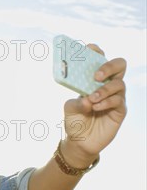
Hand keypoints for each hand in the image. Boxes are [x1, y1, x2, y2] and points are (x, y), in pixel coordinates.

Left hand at [61, 44, 126, 167]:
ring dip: (104, 90)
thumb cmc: (75, 120)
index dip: (96, 51)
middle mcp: (107, 84)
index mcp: (94, 79)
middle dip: (108, 66)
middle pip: (119, 65)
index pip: (99, 59)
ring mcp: (116, 96)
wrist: (79, 141)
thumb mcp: (69, 108)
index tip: (90, 48)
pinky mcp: (120, 110)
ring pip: (119, 84)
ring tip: (92, 98)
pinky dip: (106, 102)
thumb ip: (75, 101)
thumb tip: (87, 99)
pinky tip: (95, 107)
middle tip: (96, 75)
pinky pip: (118, 101)